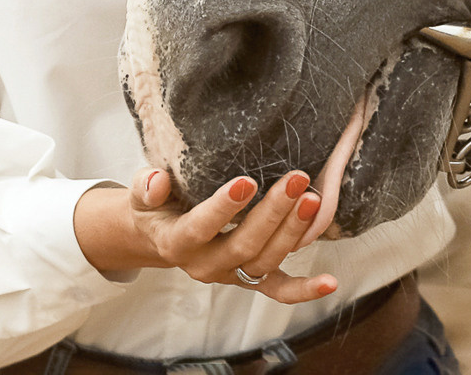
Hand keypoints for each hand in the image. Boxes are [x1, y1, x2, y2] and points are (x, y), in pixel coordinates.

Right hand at [74, 168, 337, 303]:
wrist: (158, 234)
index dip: (223, 208)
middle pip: (243, 245)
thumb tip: (157, 181)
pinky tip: (330, 282)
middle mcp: (205, 264)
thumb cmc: (154, 206)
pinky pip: (277, 289)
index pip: (200, 226)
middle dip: (272, 214)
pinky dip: (304, 289)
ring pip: (265, 262)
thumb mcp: (141, 193)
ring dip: (292, 233)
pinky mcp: (249, 279)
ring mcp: (231, 274)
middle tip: (295, 180)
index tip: (246, 181)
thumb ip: (146, 185)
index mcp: (176, 242)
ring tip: (312, 199)